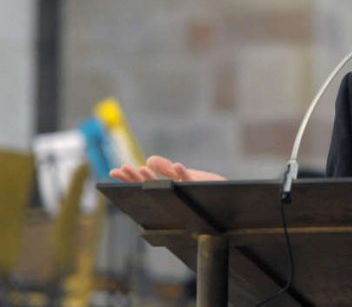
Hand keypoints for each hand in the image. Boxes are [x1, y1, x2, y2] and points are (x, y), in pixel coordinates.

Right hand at [109, 155, 225, 181]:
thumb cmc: (207, 189)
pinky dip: (184, 175)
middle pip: (151, 185)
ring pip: (167, 186)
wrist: (231, 198)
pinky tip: (177, 165)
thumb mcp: (184, 174)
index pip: (145, 182)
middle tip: (120, 170)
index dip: (130, 177)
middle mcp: (175, 192)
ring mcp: (186, 191)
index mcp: (169, 188)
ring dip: (154, 178)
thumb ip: (166, 168)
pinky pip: (191, 181)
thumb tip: (148, 159)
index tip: (114, 171)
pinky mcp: (200, 188)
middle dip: (135, 178)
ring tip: (141, 168)